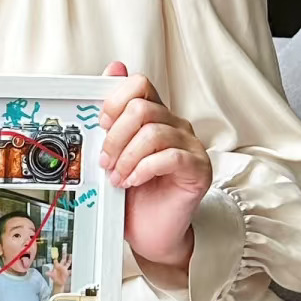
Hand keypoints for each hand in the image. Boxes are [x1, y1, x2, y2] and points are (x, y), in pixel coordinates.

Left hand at [100, 63, 211, 271]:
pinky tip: (134, 181)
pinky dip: (144, 169)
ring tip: (118, 177)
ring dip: (127, 158)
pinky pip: (170, 157)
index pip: (140, 84)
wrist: (151, 232)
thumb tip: (112, 68)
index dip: (116, 100)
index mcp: (155, 117)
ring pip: (154, 133)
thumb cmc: (135, 194)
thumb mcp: (115, 153)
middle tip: (105, 161)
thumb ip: (114, 116)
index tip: (102, 123)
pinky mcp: (199, 169)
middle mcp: (175, 126)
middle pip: (142, 109)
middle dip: (115, 137)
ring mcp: (191, 146)